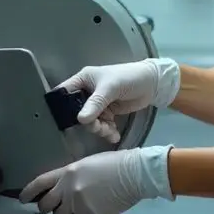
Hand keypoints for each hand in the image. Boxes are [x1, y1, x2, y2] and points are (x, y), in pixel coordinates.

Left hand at [20, 146, 173, 213]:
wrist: (133, 173)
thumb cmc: (116, 164)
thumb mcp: (89, 165)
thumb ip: (74, 176)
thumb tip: (67, 190)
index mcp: (67, 171)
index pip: (40, 182)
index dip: (28, 192)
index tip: (23, 198)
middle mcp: (67, 187)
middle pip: (46, 205)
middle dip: (49, 208)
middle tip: (56, 208)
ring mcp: (77, 203)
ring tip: (80, 210)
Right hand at [59, 58, 179, 142]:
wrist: (152, 83)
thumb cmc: (129, 77)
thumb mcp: (111, 88)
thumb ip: (96, 103)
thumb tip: (81, 120)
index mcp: (83, 80)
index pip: (64, 93)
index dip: (61, 107)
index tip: (65, 121)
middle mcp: (87, 91)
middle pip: (78, 112)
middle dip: (88, 123)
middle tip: (99, 127)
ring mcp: (98, 103)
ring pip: (90, 121)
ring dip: (99, 129)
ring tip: (110, 132)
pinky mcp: (109, 111)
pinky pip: (102, 124)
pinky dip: (107, 131)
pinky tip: (115, 135)